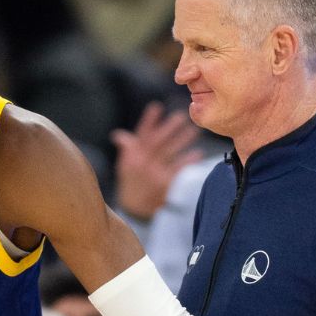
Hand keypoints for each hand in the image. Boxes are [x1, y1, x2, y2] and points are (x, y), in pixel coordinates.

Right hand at [113, 101, 201, 220]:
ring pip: (170, 152)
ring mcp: (153, 172)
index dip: (149, 120)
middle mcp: (142, 162)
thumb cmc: (130, 183)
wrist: (134, 209)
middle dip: (169, 128)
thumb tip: (118, 135)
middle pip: (158, 141)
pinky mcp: (164, 183)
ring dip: (183, 140)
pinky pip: (178, 169)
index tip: (157, 107)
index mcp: (133, 155)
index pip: (141, 134)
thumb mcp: (124, 166)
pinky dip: (188, 160)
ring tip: (194, 130)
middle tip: (182, 116)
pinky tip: (198, 153)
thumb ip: (126, 148)